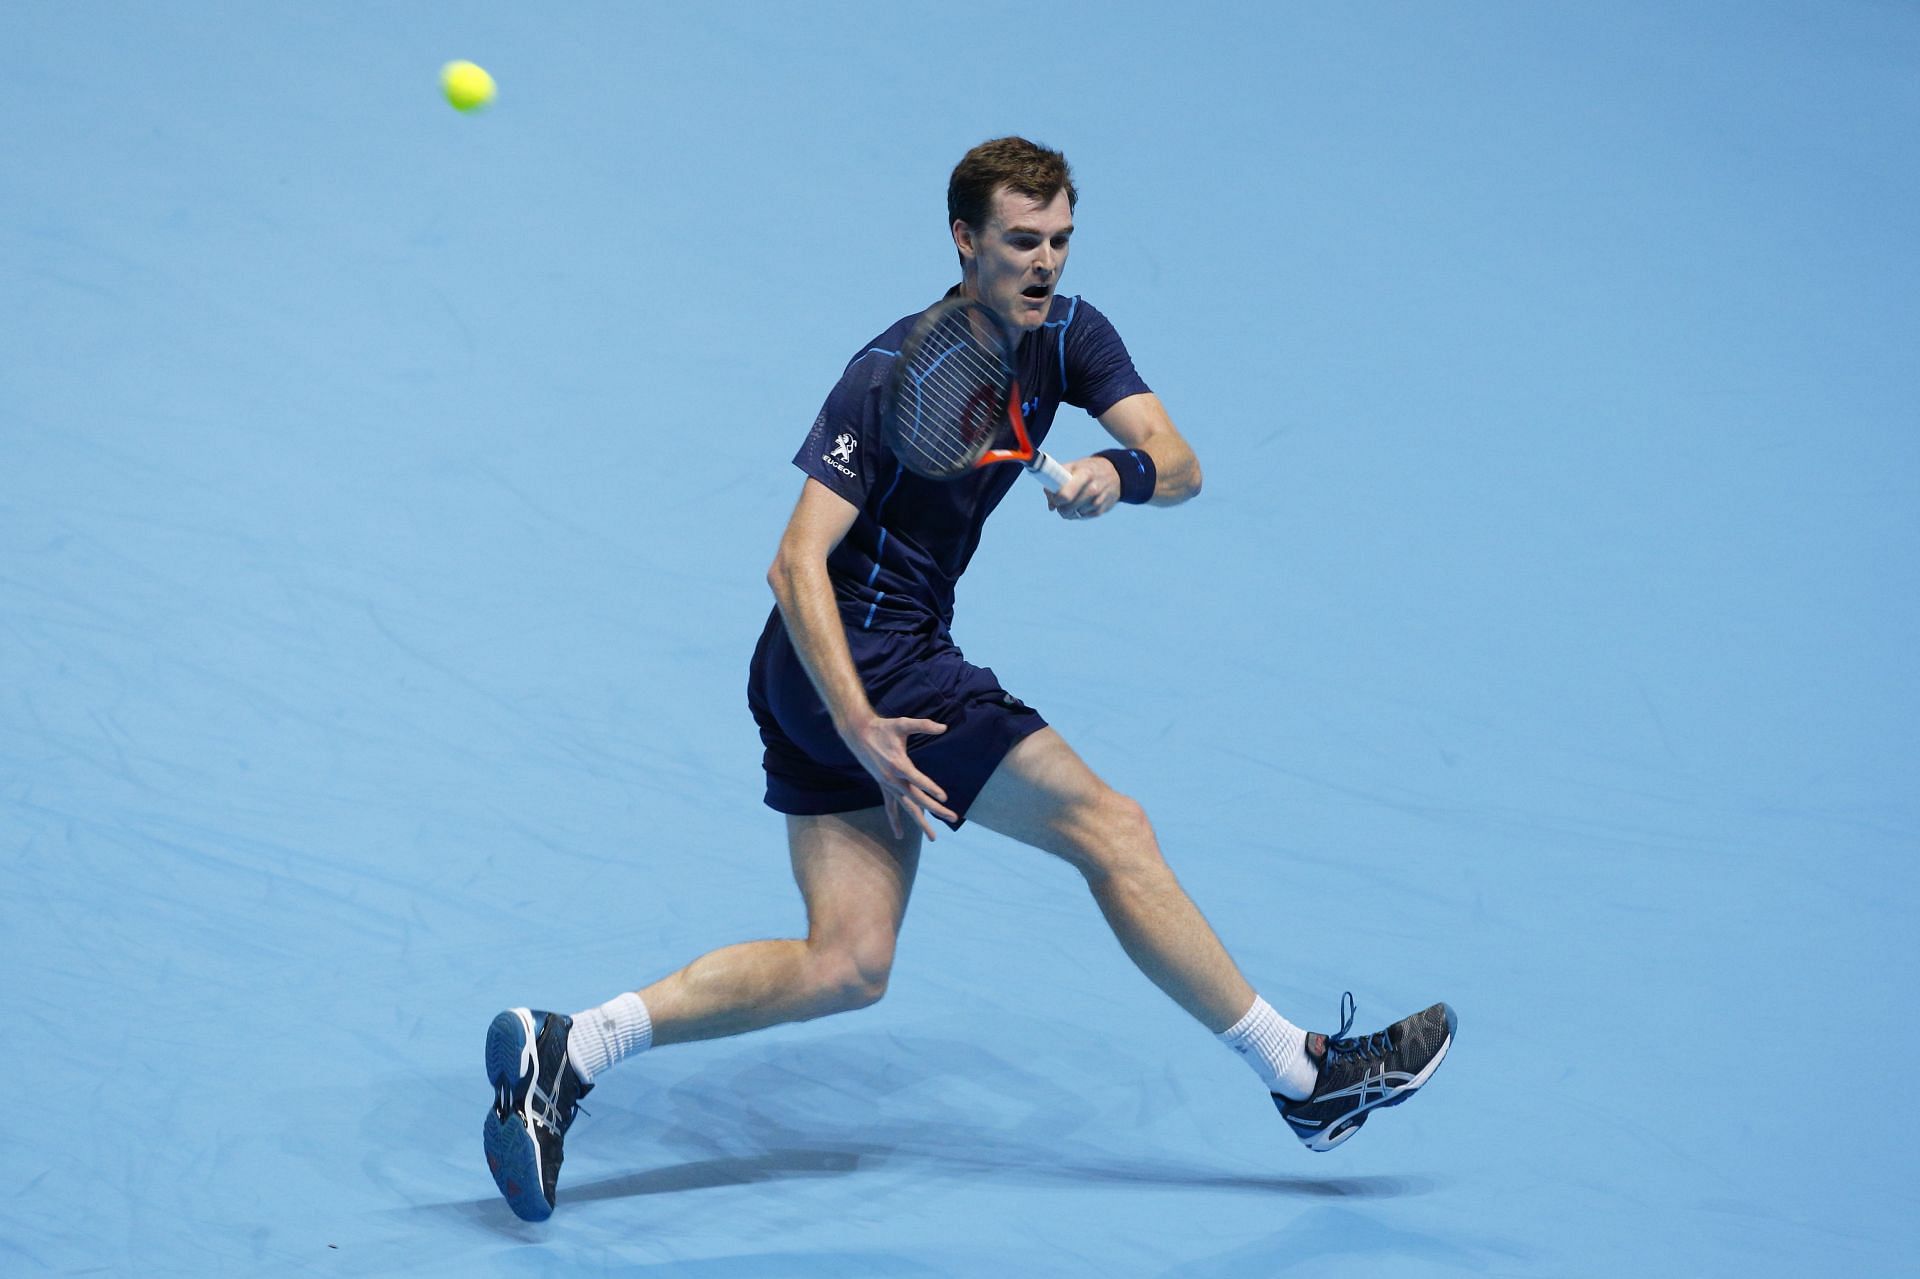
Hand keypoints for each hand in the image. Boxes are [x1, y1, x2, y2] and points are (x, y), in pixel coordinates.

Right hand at [839, 713, 954, 838]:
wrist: (858, 734)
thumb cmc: (882, 728)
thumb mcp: (902, 723)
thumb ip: (923, 725)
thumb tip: (943, 727)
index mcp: (897, 764)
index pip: (917, 780)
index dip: (930, 788)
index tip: (944, 797)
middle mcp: (892, 779)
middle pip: (916, 798)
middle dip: (936, 809)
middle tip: (953, 817)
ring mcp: (888, 785)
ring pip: (906, 808)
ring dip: (921, 822)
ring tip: (933, 838)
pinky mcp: (884, 787)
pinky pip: (890, 808)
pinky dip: (895, 821)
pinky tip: (899, 835)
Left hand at [1045, 455, 1122, 520]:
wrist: (1116, 473)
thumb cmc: (1088, 469)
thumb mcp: (1073, 466)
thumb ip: (1056, 481)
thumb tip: (1051, 505)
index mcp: (1084, 474)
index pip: (1065, 495)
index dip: (1056, 499)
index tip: (1055, 498)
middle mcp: (1093, 488)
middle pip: (1069, 508)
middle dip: (1060, 508)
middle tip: (1059, 503)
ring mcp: (1099, 500)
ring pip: (1075, 514)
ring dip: (1069, 511)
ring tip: (1071, 502)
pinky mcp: (1102, 510)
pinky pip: (1083, 517)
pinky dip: (1078, 513)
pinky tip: (1080, 505)